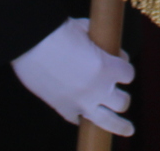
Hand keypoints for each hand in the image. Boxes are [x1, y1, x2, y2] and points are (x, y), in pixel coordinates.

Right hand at [10, 16, 134, 134]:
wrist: (31, 42)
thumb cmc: (59, 31)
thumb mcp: (87, 30)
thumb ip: (99, 40)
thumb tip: (103, 42)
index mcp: (107, 68)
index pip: (128, 75)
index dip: (124, 69)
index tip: (120, 64)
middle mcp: (98, 89)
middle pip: (123, 102)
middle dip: (122, 97)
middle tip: (120, 95)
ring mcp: (81, 102)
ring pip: (109, 122)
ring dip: (119, 124)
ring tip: (127, 129)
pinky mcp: (63, 108)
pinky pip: (79, 120)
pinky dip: (82, 117)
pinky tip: (85, 117)